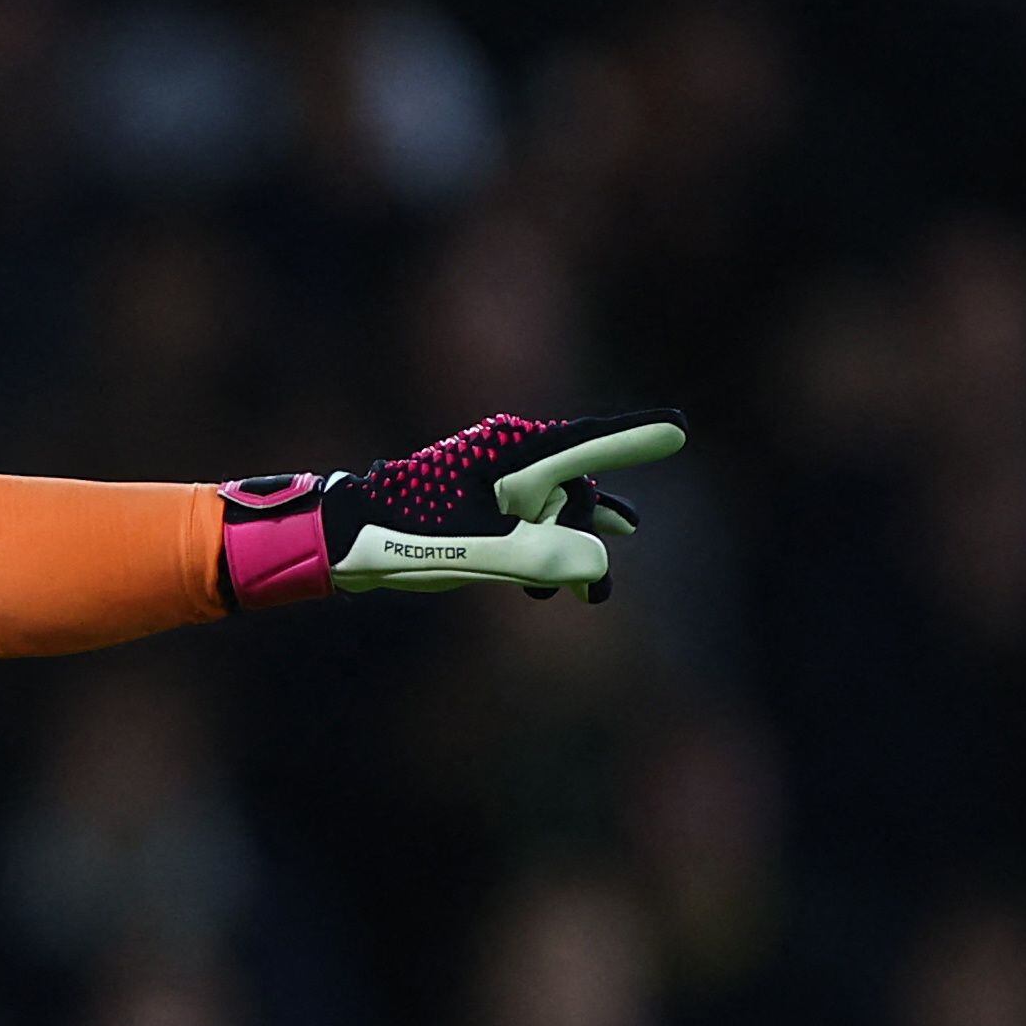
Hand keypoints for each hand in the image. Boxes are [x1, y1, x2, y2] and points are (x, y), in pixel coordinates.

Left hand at [221, 409, 688, 606]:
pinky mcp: (482, 495)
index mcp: (516, 453)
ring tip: (589, 596)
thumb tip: (602, 566)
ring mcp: (497, 473)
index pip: (592, 443)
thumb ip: (549, 560)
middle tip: (601, 573)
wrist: (344, 537)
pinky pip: (533, 515)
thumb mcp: (485, 555)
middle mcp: (512, 453)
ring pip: (557, 506)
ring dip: (569, 547)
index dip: (638, 439)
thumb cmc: (407, 536)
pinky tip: (552, 588)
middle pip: (578, 484)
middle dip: (592, 529)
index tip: (682, 429)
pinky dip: (545, 546)